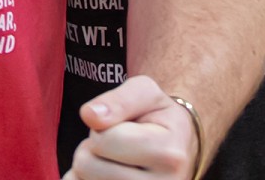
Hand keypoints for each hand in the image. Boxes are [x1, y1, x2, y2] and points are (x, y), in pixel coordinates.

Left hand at [64, 75, 200, 179]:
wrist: (177, 150)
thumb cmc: (157, 118)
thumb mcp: (145, 93)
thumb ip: (118, 100)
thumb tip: (89, 115)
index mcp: (169, 155)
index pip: (105, 139)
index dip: (103, 127)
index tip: (122, 127)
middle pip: (87, 165)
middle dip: (92, 149)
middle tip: (115, 147)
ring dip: (88, 169)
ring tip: (112, 162)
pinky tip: (104, 177)